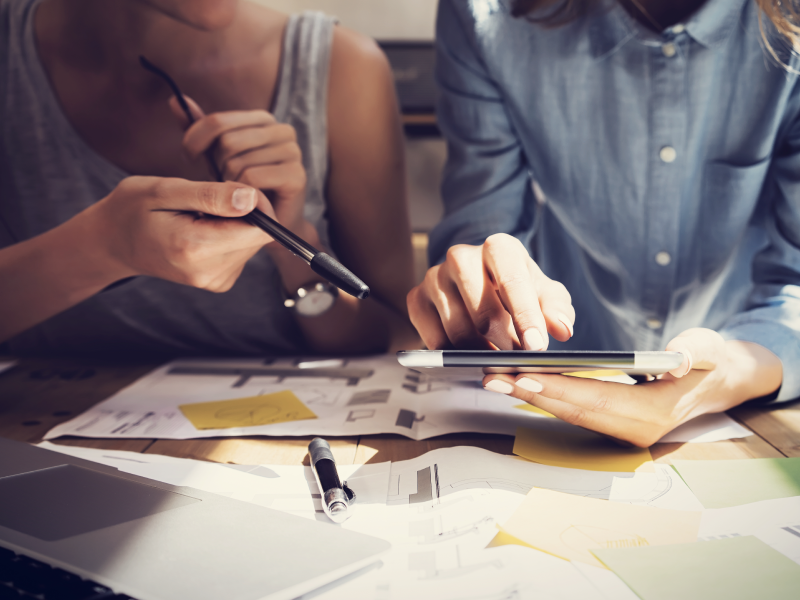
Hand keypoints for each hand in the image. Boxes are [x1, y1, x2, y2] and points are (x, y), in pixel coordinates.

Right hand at [89, 176, 272, 291]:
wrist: (113, 243)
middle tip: (208, 200)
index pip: (259, 229)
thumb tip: (251, 199)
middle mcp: (209, 273)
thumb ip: (211, 195)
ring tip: (200, 216)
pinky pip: (242, 252)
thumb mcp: (164, 190)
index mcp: (195, 249)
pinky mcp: (219, 282)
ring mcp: (214, 282)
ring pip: (252, 244)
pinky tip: (202, 229)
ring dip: (235, 224)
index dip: (256, 203)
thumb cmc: (132, 209)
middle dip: (244, 213)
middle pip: (258, 237)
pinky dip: (229, 236)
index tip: (230, 188)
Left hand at [170, 96, 306, 232]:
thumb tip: (175, 99)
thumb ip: (200, 130)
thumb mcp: (216, 156)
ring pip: (238, 162)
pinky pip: (252, 178)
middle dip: (216, 167)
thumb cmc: (241, 188)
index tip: (189, 157)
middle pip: (227, 142)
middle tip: (223, 184)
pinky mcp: (296, 175)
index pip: (218, 121)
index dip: (194, 139)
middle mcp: (282, 131)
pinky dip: (241, 194)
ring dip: (229, 184)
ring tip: (236, 195)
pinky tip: (246, 203)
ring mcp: (292, 152)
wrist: (269, 225)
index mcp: (263, 120)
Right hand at [407, 233, 573, 349]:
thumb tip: (562, 329)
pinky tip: (468, 353)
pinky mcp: (416, 298)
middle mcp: (461, 256)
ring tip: (496, 357)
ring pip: (457, 330)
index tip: (537, 346)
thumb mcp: (544, 295)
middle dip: (505, 343)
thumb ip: (557, 309)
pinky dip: (454, 354)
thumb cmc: (516, 291)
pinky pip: (434, 339)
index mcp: (498, 248)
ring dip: (480, 352)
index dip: (525, 316)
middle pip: (483, 312)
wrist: (480, 287)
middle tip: (518, 360)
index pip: (512, 280)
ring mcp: (434, 276)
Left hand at [482, 328, 782, 446]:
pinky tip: (519, 383)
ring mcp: (622, 431)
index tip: (522, 375)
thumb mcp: (710, 350)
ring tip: (495, 379)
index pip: (596, 399)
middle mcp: (634, 429)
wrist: (718, 383)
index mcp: (655, 412)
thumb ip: (695, 353)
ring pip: (568, 413)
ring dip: (530, 397)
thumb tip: (678, 359)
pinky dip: (545, 398)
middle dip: (530, 393)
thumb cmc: (710, 360)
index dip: (558, 388)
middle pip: (573, 410)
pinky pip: (573, 412)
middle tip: (491, 377)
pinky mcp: (613, 424)